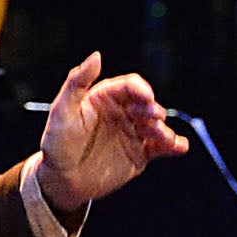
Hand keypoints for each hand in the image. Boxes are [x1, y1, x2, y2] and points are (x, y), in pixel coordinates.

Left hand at [35, 52, 186, 215]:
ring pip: (155, 126)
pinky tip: (179, 147)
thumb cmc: (57, 144)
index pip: (128, 86)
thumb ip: (77, 82)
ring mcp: (132, 134)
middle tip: (153, 117)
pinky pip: (160, 148)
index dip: (139, 89)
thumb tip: (96, 56)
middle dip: (152, 109)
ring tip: (165, 138)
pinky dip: (172, 146)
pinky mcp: (139, 154)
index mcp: (105, 98)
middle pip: (145, 105)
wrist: (61, 180)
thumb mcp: (62, 110)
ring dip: (164, 129)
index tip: (146, 96)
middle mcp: (122, 113)